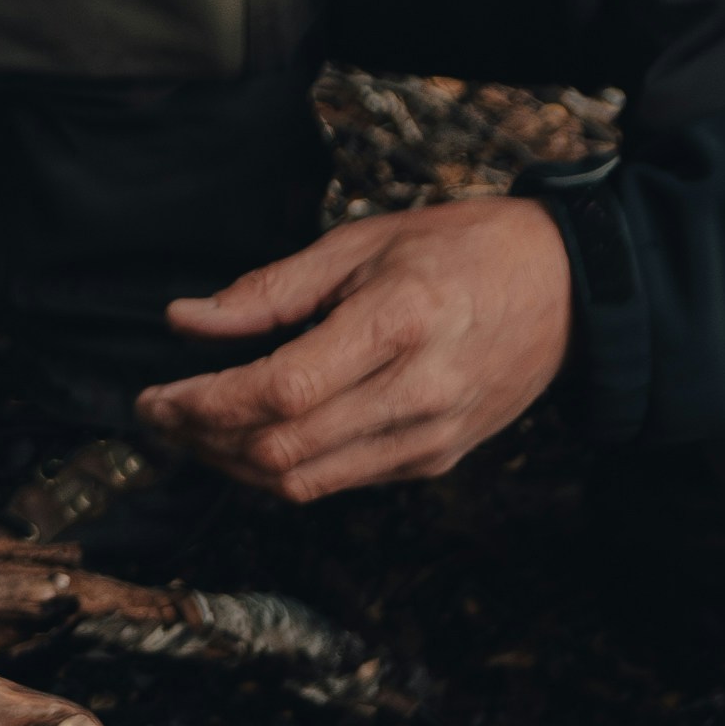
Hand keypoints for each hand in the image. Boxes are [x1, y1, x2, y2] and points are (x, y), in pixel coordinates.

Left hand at [132, 192, 573, 501]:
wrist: (567, 288)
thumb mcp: (361, 244)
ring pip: (305, 480)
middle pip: (284, 447)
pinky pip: (338, 481)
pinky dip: (282, 469)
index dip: (205, 402)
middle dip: (204, 439)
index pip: (281, 390)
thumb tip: (185, 320)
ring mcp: (432, 435)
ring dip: (233, 464)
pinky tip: (252, 438)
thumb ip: (269, 290)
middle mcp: (419, 391)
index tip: (156, 396)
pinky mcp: (436, 459)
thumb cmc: (460, 250)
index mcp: (399, 322)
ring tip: (194, 431)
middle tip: (162, 415)